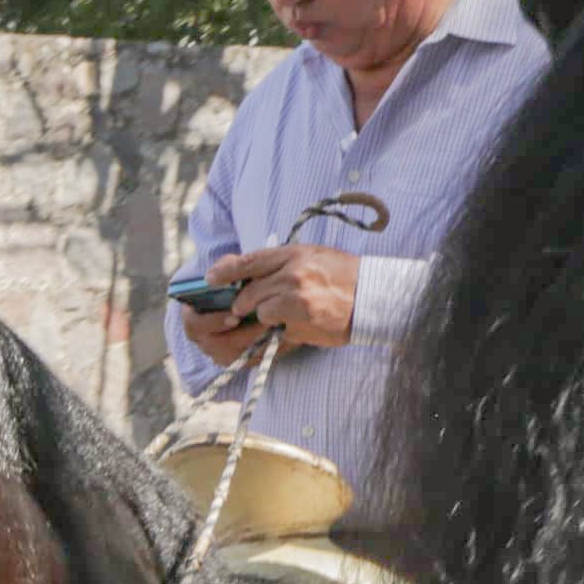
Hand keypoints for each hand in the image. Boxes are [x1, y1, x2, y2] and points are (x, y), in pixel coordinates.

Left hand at [210, 244, 360, 353]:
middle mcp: (294, 275)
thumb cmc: (342, 274)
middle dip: (243, 303)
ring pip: (260, 311)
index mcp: (294, 254)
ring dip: (262, 316)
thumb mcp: (310, 255)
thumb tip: (242, 268)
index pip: (249, 262)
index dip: (225, 271)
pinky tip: (292, 324)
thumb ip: (278, 261)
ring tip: (276, 315)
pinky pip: (276, 328)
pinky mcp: (302, 323)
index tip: (210, 279)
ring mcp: (297, 300)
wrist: (373, 296)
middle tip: (242, 308)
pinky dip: (279, 329)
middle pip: (249, 291)